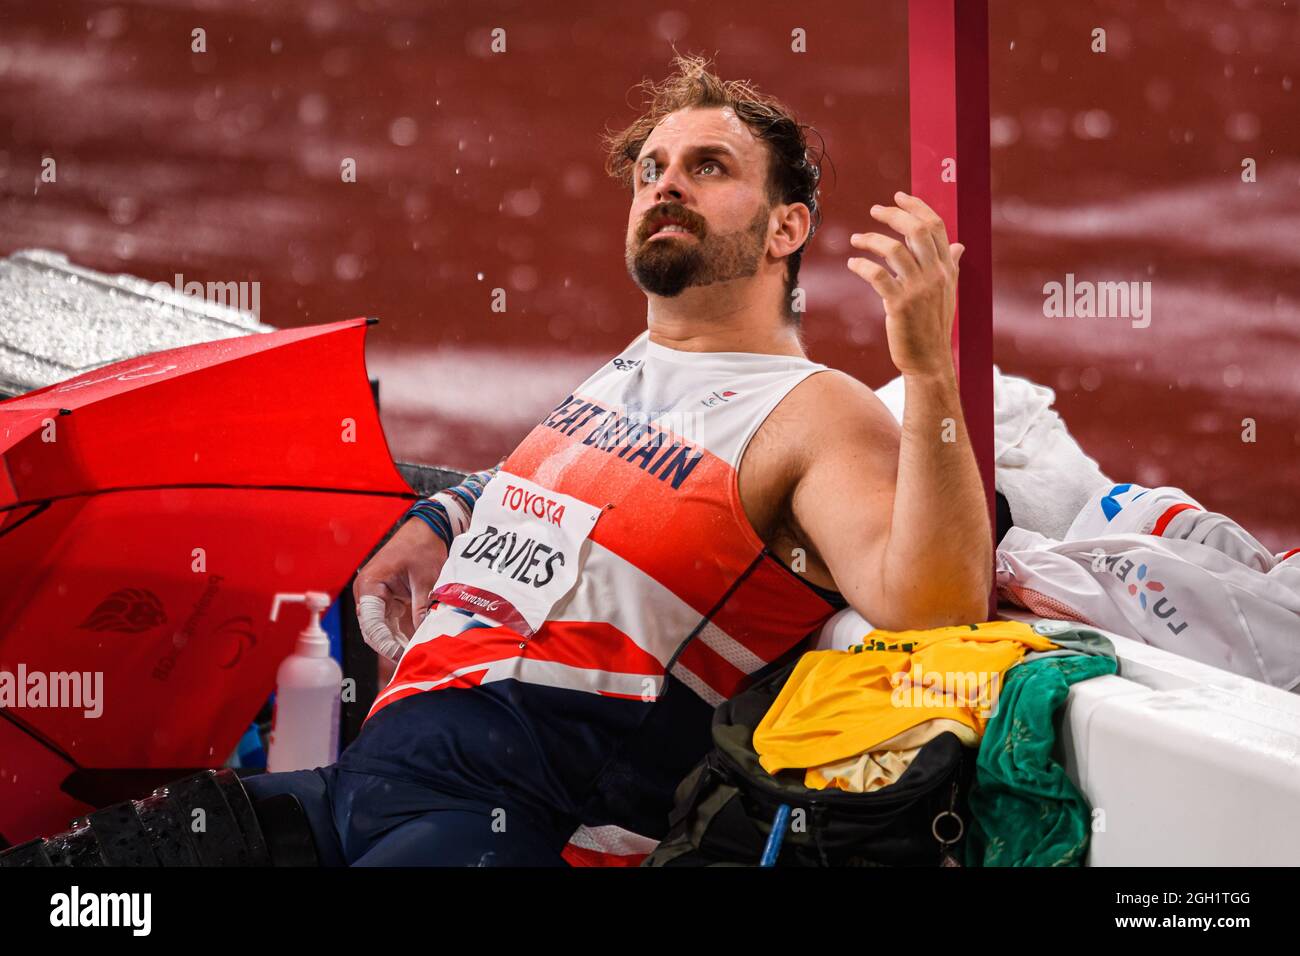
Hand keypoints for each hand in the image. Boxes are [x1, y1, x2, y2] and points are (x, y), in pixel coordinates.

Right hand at [353, 516, 448, 660]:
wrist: (425, 531)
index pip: (371, 622)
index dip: (384, 642)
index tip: (400, 655)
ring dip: (397, 643)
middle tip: (410, 661)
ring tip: (415, 657)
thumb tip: (423, 634)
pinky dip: (402, 635)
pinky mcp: (387, 602)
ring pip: (382, 630)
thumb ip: (422, 606)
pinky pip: (391, 624)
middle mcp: (367, 594)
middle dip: (391, 647)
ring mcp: (376, 599)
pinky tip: (415, 646)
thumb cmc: (421, 547)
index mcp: (370, 585)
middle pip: (374, 630)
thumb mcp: (425, 578)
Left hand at [847, 191, 964, 377]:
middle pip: (916, 231)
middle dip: (894, 215)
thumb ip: (952, 266)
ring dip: (871, 240)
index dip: (917, 207)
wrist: (929, 360)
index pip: (935, 226)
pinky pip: (878, 276)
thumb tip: (959, 246)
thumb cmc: (934, 325)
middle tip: (875, 210)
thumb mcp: (948, 292)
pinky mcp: (900, 305)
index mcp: (948, 268)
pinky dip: (862, 266)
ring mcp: (919, 289)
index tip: (899, 197)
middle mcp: (936, 275)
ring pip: (894, 250)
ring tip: (856, 239)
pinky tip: (853, 264)